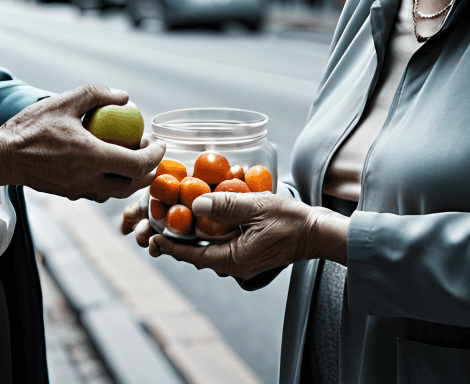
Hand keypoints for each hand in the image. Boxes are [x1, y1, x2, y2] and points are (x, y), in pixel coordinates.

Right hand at [0, 84, 164, 201]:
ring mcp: (78, 190)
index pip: (137, 164)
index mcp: (92, 157)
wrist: (3, 156)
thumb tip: (124, 96)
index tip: (159, 142)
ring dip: (131, 179)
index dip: (155, 155)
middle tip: (150, 151)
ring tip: (133, 159)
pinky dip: (112, 183)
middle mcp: (89, 179)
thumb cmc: (32, 128)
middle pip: (132, 184)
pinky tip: (108, 166)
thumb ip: (97, 94)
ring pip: (116, 193)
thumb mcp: (65, 101)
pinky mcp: (69, 194)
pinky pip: (99, 193)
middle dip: (148, 170)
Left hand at [143, 191, 345, 278]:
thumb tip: (195, 205)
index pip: (192, 255)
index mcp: (233, 259)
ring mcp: (240, 260)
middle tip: (157, 222)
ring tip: (175, 217)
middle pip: (196, 253)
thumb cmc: (291, 220)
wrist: (317, 232)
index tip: (152, 235)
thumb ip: (225, 206)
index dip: (169, 245)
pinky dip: (209, 232)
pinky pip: (221, 244)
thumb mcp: (256, 207)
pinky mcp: (247, 252)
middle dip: (176, 239)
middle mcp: (234, 265)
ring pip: (207, 248)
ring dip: (192, 234)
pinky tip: (204, 215)